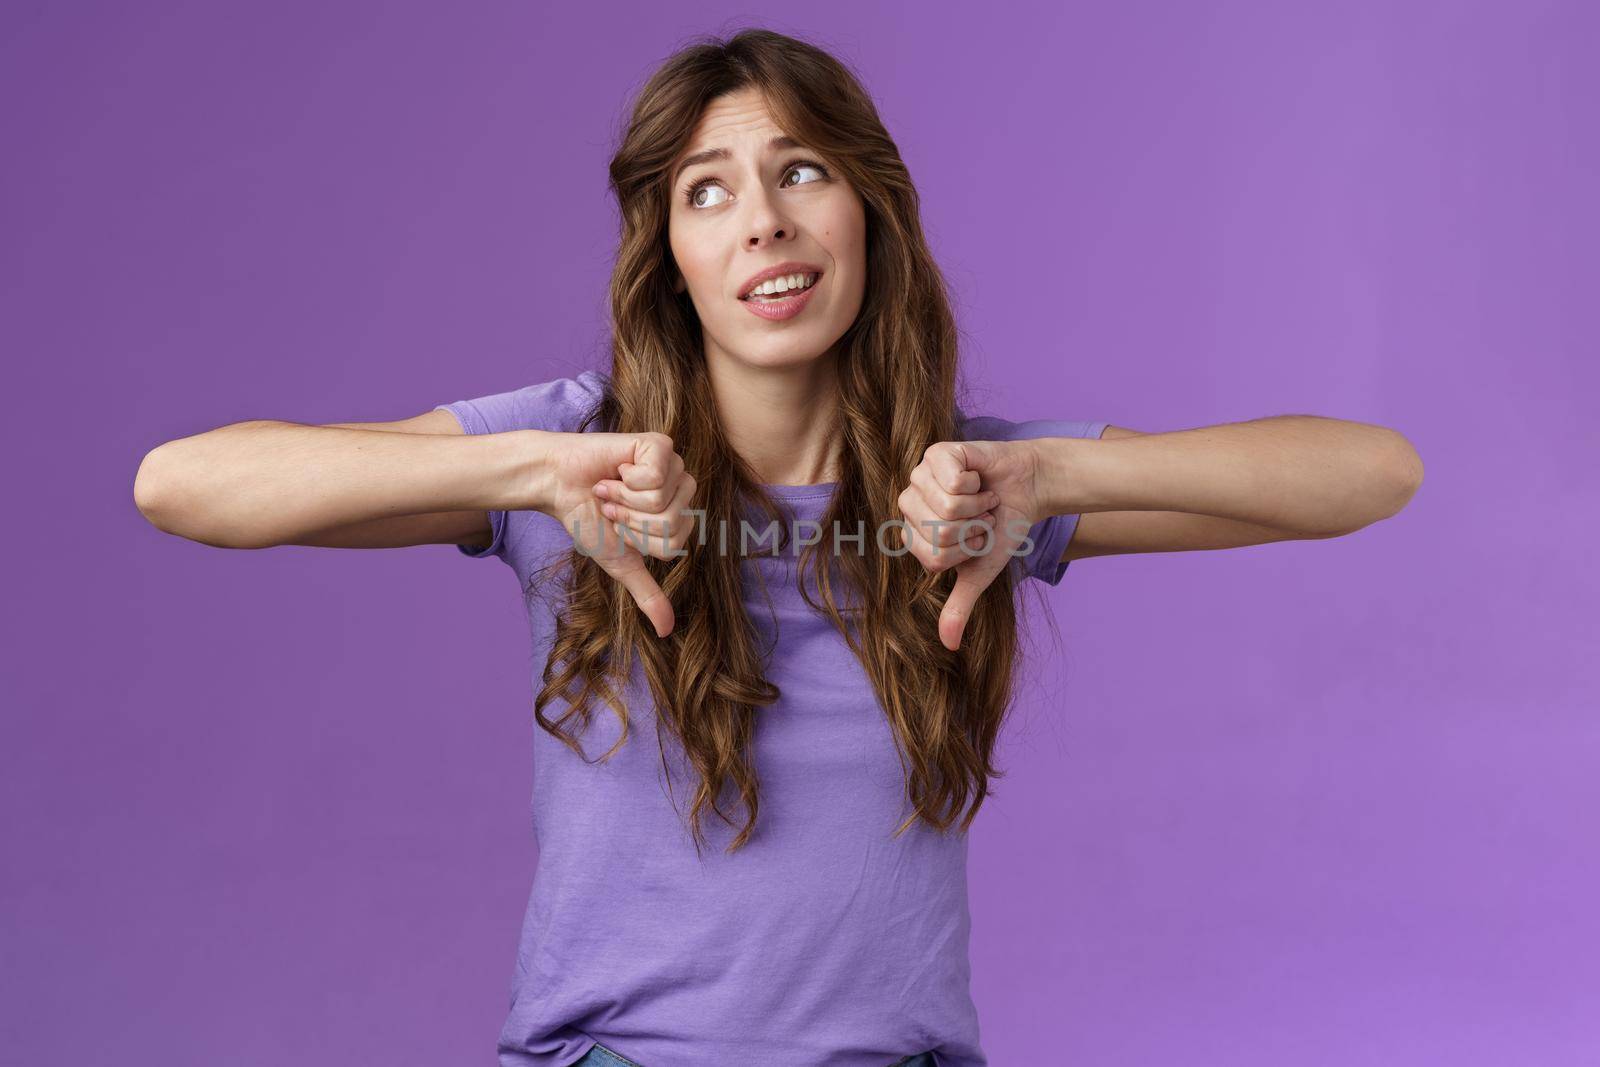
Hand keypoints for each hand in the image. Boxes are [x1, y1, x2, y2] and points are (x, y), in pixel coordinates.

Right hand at [539, 431, 696, 638]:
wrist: (559, 486)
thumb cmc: (589, 519)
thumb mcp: (621, 561)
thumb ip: (647, 593)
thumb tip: (666, 631)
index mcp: (679, 515)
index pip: (673, 545)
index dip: (638, 540)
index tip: (618, 524)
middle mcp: (681, 489)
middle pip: (671, 525)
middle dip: (631, 521)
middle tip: (614, 505)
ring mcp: (674, 465)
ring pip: (664, 502)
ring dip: (626, 500)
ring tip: (612, 488)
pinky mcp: (659, 445)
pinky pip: (656, 476)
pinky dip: (626, 480)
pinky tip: (616, 470)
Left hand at [896, 439, 1046, 651]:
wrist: (1028, 489)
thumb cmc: (1001, 527)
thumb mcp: (980, 571)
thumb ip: (960, 605)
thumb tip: (948, 646)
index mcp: (913, 533)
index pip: (933, 556)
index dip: (965, 551)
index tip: (976, 539)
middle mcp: (910, 503)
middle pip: (939, 532)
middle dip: (973, 529)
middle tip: (981, 517)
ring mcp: (920, 476)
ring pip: (947, 506)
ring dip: (978, 506)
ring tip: (982, 498)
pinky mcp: (936, 453)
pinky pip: (954, 481)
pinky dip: (978, 485)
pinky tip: (979, 478)